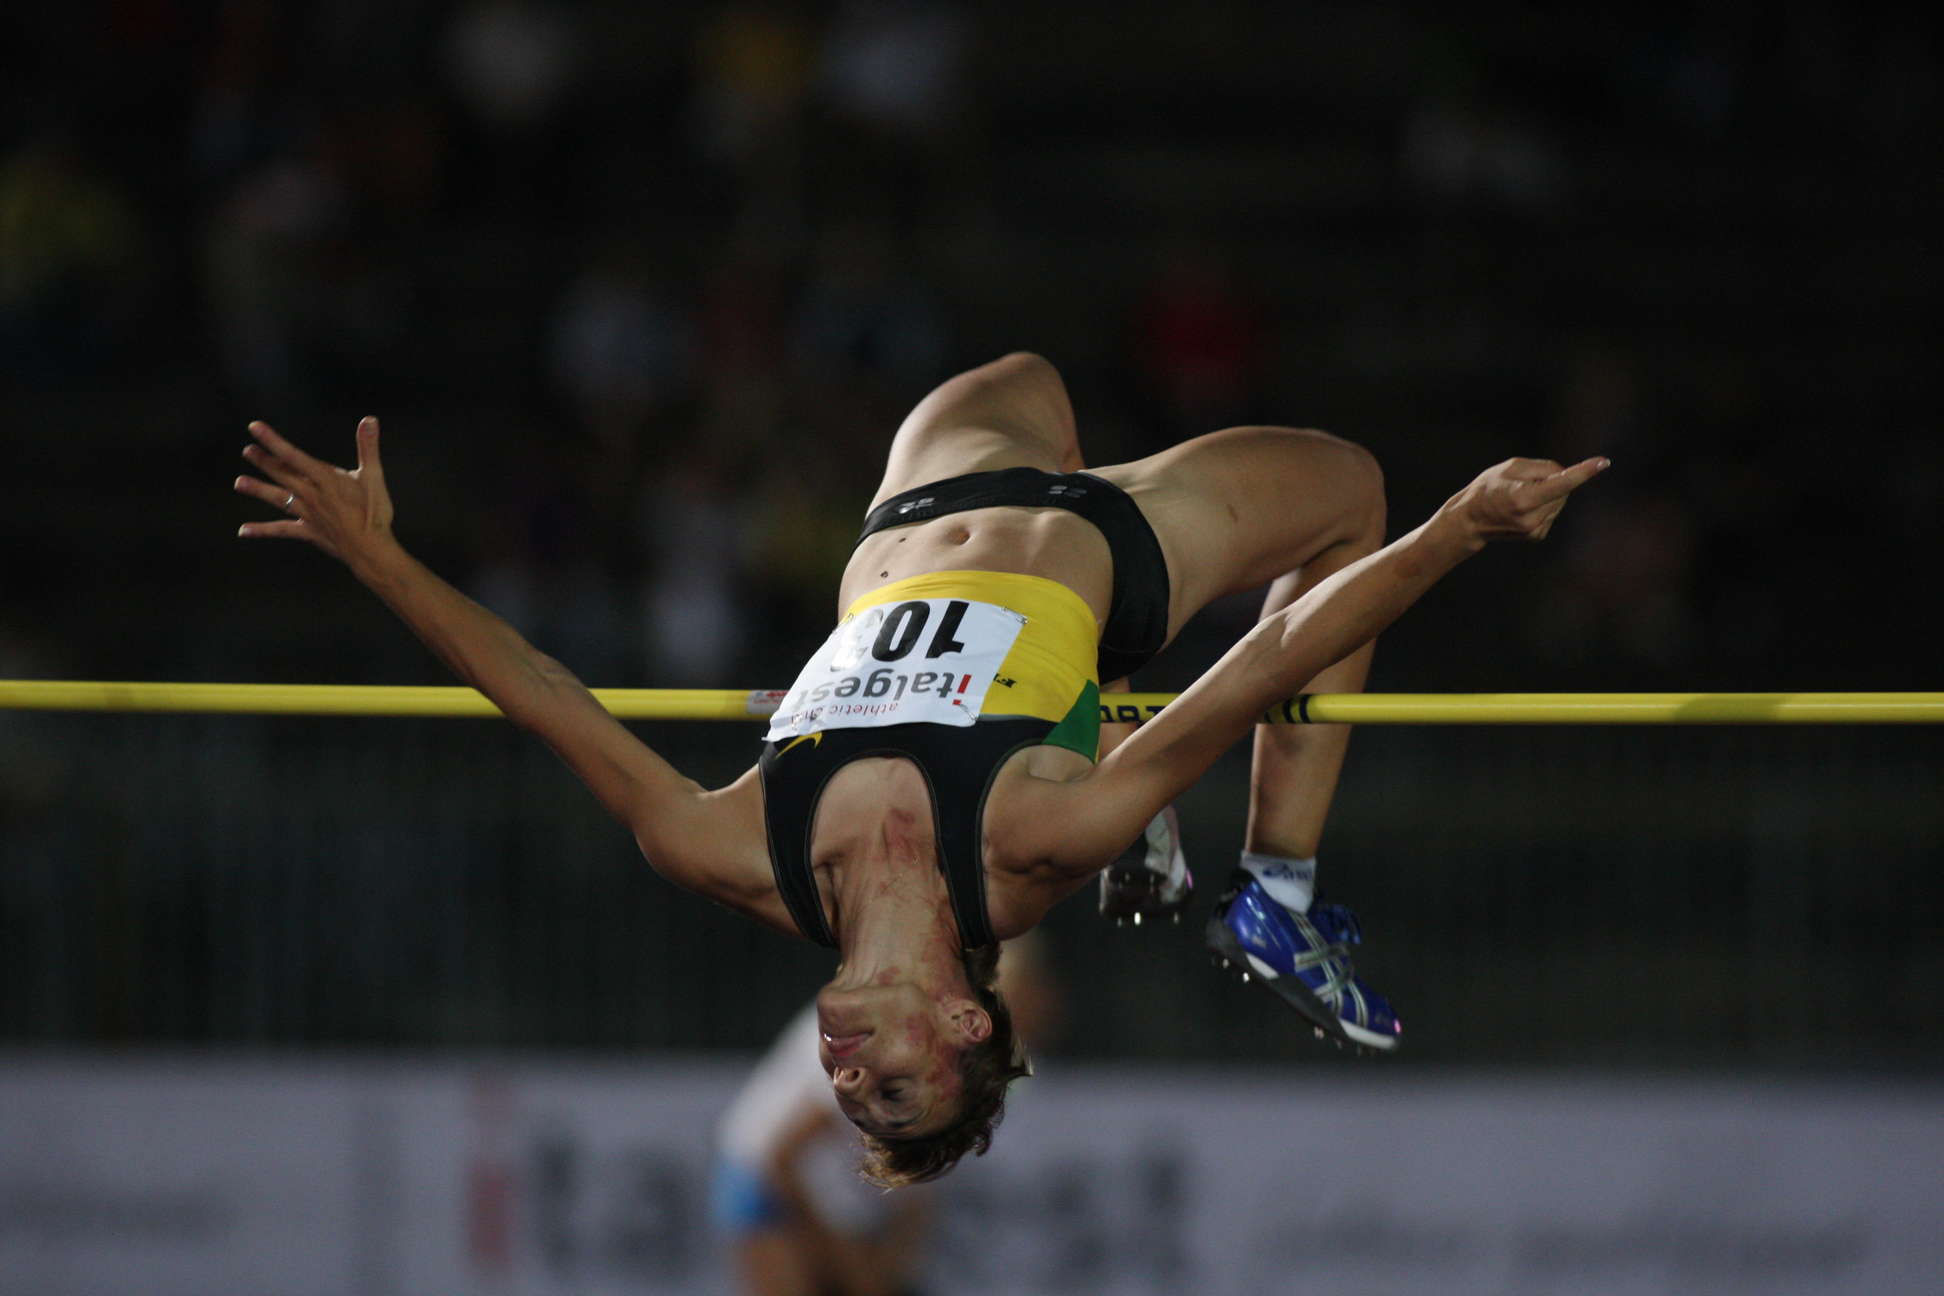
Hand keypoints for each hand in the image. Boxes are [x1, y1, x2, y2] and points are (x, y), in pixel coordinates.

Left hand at [234, 416, 395, 566]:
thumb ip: (368, 447)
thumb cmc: (374, 513)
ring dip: (258, 490)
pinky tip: (243, 531)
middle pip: (283, 475)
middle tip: (247, 451)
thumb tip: (369, 419)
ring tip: (240, 483)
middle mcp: (311, 495)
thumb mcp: (374, 477)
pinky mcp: (308, 531)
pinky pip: (282, 530)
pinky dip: (262, 530)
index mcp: (326, 480)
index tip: (255, 428)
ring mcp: (307, 514)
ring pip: (278, 499)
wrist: (371, 549)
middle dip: (265, 462)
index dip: (273, 441)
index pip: (293, 456)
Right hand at [1449, 455, 1608, 544]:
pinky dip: (1545, 505)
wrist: (1471, 519)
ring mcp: (1535, 530)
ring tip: (1521, 496)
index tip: (1603, 462)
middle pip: (1563, 489)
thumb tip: (1567, 475)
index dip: (1583, 472)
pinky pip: (1554, 511)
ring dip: (1549, 494)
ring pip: (1560, 501)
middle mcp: (1531, 518)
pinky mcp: (1538, 535)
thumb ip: (1543, 467)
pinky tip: (1525, 508)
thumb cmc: (1488, 488)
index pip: (1561, 483)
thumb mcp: (1510, 467)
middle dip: (1553, 480)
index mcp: (1523, 498)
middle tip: (1524, 482)